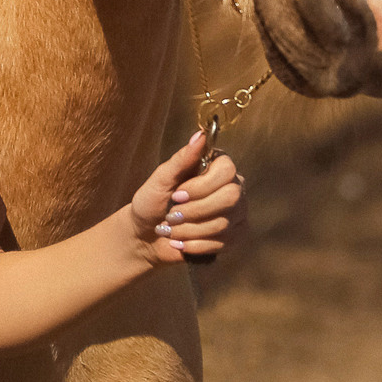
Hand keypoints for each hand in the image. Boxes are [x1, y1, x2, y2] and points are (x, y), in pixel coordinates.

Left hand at [128, 122, 248, 265]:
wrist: (145, 236)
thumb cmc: (151, 202)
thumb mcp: (160, 179)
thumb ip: (182, 159)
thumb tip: (200, 135)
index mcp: (216, 167)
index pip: (226, 170)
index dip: (201, 186)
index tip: (176, 195)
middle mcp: (233, 187)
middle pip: (231, 197)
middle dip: (195, 211)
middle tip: (171, 216)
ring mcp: (236, 213)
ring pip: (224, 223)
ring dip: (189, 230)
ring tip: (171, 230)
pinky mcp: (234, 236)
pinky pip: (224, 243)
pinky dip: (196, 245)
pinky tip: (180, 242)